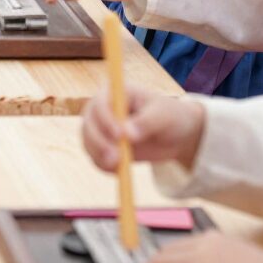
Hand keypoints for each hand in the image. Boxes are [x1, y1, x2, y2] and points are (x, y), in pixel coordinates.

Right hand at [82, 88, 204, 172]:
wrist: (174, 135)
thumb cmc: (170, 117)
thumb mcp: (163, 116)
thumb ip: (146, 122)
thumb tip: (127, 134)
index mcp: (116, 93)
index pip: (101, 103)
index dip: (106, 119)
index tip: (119, 136)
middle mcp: (103, 109)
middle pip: (89, 124)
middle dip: (98, 142)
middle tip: (115, 159)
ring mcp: (100, 128)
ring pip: (89, 142)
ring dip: (99, 156)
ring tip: (120, 166)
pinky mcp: (103, 147)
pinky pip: (96, 158)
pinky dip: (104, 166)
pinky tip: (119, 170)